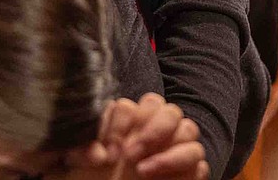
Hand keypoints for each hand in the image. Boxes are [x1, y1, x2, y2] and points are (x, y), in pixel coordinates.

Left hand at [69, 95, 207, 179]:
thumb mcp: (77, 167)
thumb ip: (82, 151)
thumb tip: (97, 153)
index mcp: (130, 124)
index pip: (136, 105)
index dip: (123, 123)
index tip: (109, 149)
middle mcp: (155, 133)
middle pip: (169, 110)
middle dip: (152, 130)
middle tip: (131, 155)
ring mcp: (174, 151)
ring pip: (189, 130)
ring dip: (168, 149)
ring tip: (143, 171)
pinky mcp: (189, 174)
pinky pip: (200, 162)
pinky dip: (184, 168)